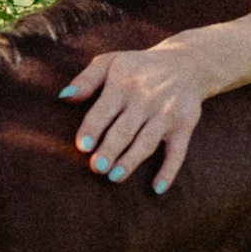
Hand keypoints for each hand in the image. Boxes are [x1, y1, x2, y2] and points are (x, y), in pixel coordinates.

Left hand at [60, 40, 206, 193]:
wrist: (187, 63)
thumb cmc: (139, 67)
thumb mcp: (111, 63)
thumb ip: (86, 80)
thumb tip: (63, 96)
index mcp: (124, 85)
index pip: (104, 110)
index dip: (92, 128)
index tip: (81, 147)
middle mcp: (146, 99)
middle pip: (125, 129)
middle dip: (110, 149)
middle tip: (97, 168)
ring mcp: (167, 114)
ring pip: (147, 141)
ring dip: (131, 160)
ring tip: (115, 177)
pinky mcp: (184, 126)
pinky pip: (178, 151)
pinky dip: (169, 171)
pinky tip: (157, 188)